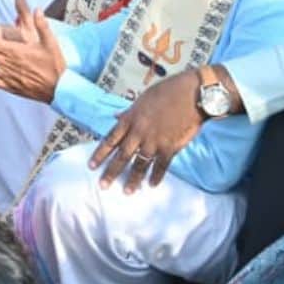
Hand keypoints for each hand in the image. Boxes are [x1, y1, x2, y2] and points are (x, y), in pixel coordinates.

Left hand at [88, 70, 205, 191]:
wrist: (192, 94)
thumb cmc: (168, 91)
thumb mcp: (143, 98)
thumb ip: (129, 111)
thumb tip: (116, 116)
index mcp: (130, 118)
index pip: (110, 140)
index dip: (100, 154)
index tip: (91, 166)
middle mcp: (139, 132)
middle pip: (122, 156)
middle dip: (111, 172)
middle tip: (103, 185)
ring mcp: (154, 141)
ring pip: (140, 164)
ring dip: (133, 179)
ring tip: (127, 191)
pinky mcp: (170, 147)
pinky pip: (161, 166)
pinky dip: (156, 176)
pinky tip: (152, 185)